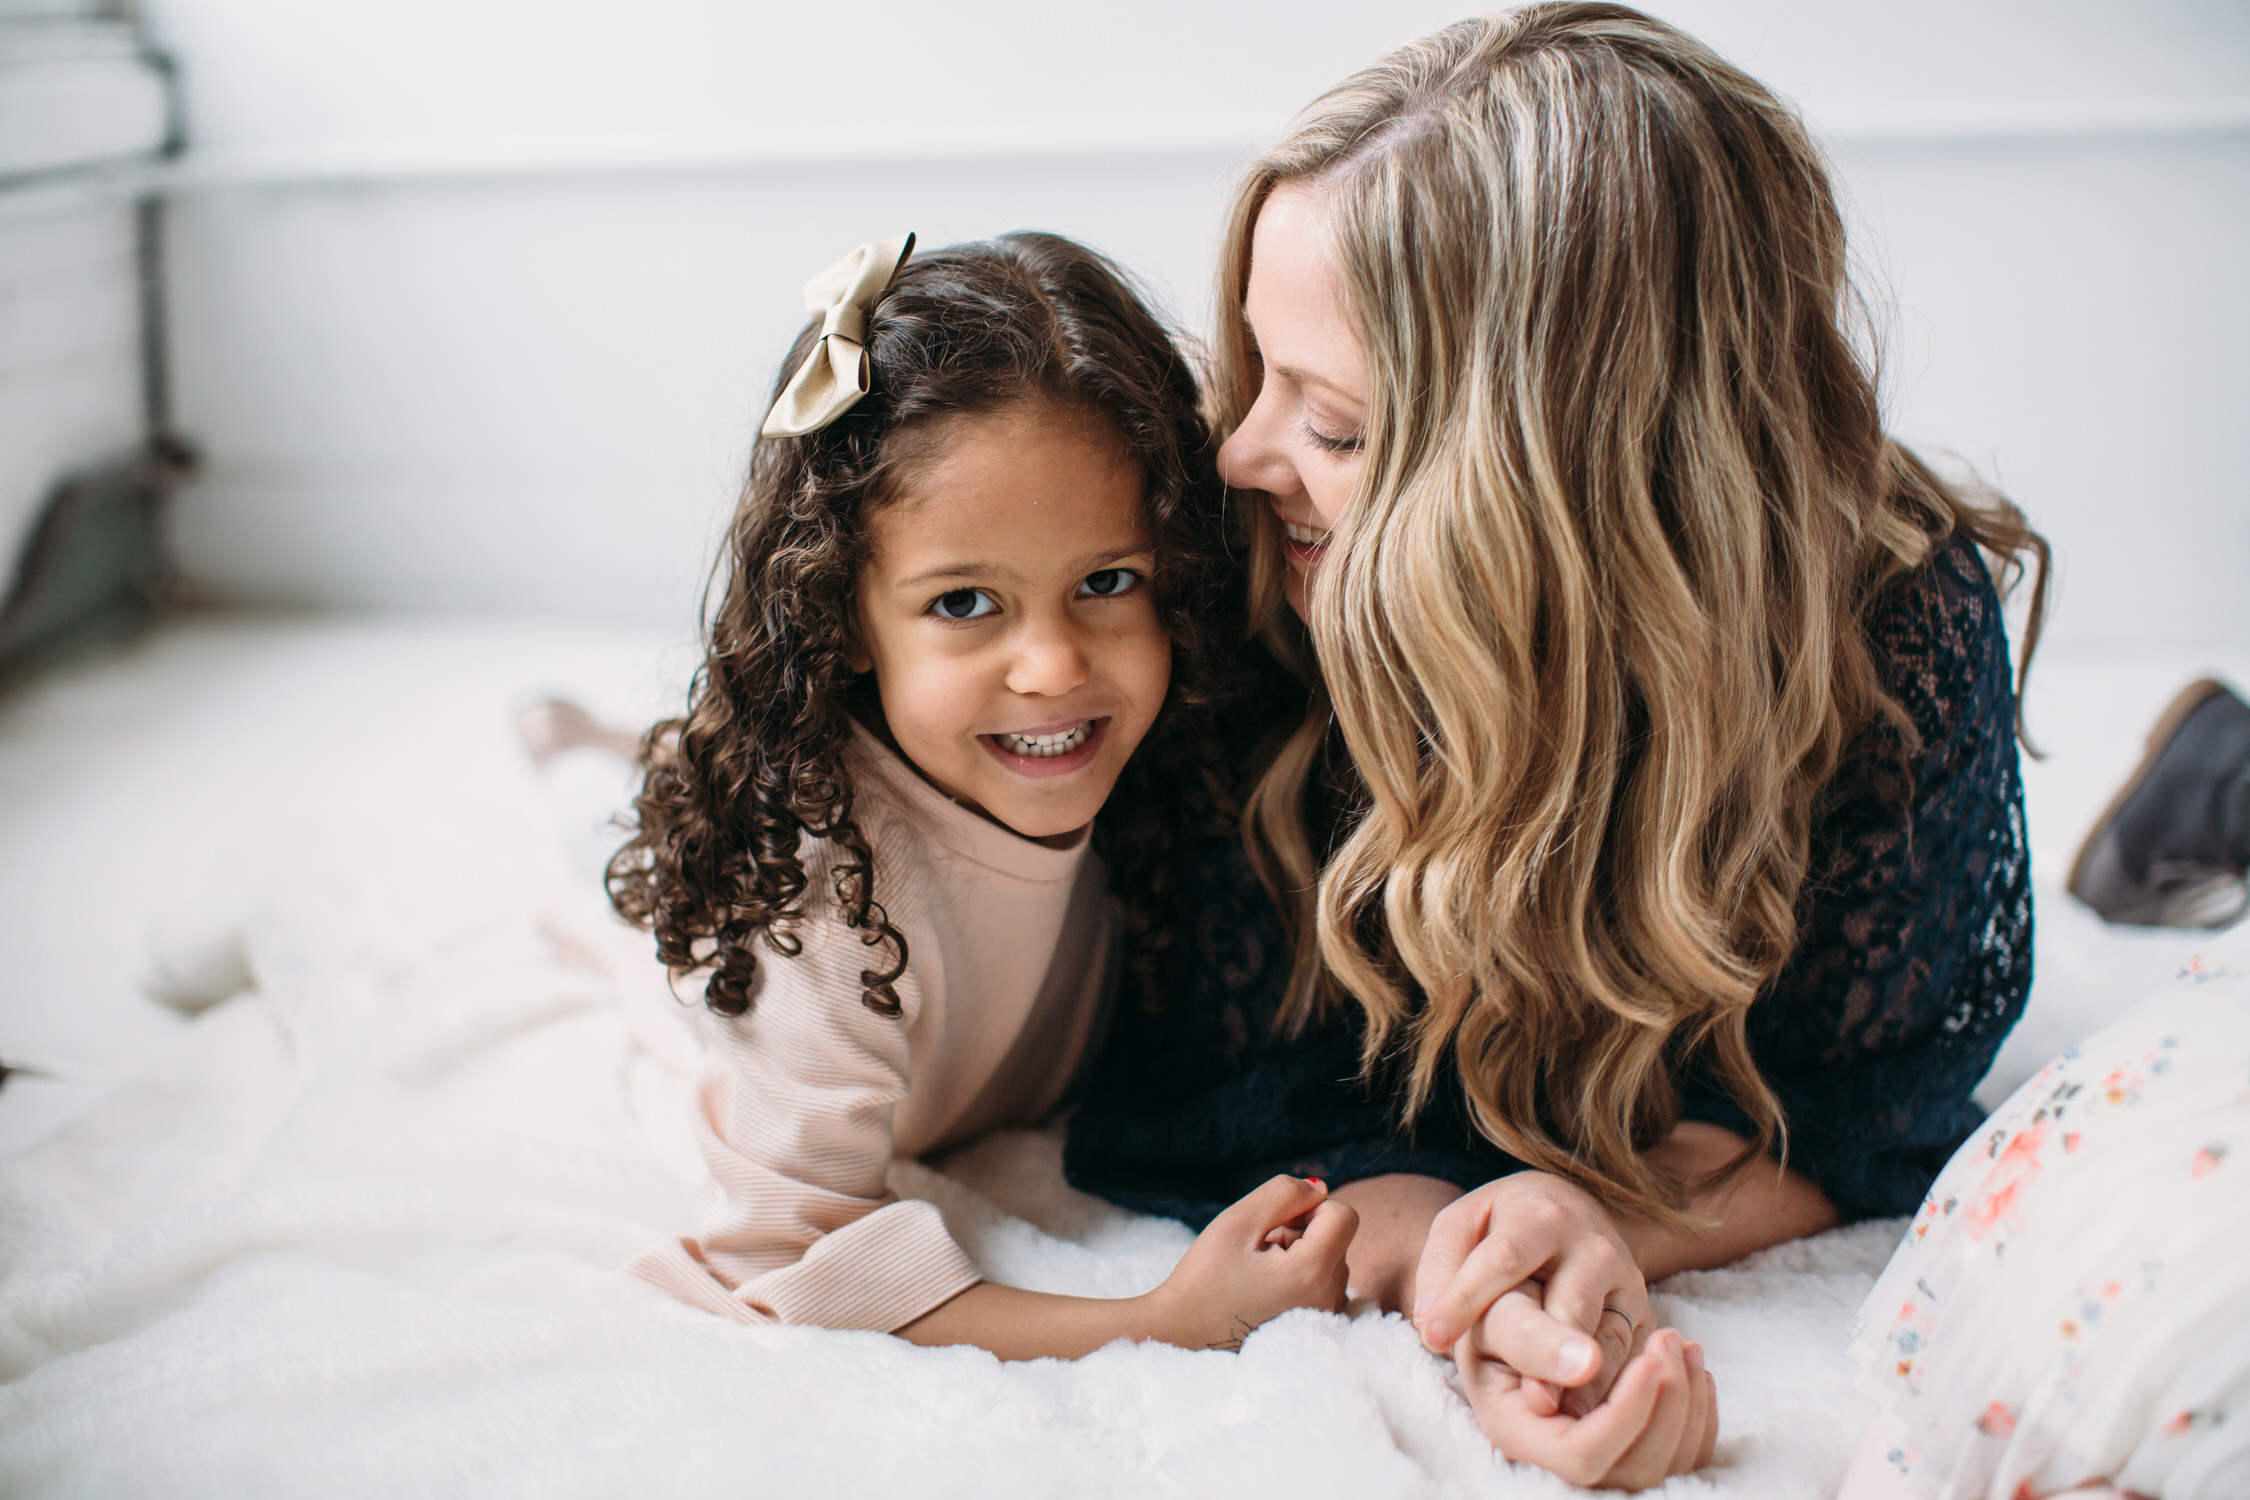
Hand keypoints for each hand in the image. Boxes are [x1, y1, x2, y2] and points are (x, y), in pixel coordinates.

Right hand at [1151, 1175, 1357, 1349]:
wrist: (1183, 1335)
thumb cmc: (1205, 1278)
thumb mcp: (1237, 1222)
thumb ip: (1283, 1193)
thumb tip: (1320, 1189)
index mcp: (1312, 1273)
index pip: (1343, 1216)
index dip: (1308, 1207)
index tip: (1274, 1224)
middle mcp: (1328, 1299)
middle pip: (1335, 1238)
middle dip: (1300, 1233)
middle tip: (1257, 1252)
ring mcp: (1324, 1318)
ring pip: (1329, 1260)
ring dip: (1300, 1255)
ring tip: (1259, 1273)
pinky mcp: (1315, 1328)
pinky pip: (1325, 1285)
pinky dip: (1302, 1277)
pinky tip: (1269, 1291)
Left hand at [1413, 1172, 1649, 1412]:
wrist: (1571, 1213)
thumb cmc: (1502, 1227)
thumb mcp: (1463, 1225)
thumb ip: (1440, 1267)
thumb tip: (1430, 1323)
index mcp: (1540, 1216)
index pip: (1502, 1258)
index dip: (1468, 1297)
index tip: (1436, 1337)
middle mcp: (1592, 1246)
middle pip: (1570, 1304)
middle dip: (1551, 1349)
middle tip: (1532, 1401)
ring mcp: (1626, 1281)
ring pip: (1608, 1338)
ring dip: (1584, 1384)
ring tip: (1554, 1418)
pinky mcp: (1645, 1315)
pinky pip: (1632, 1359)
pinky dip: (1612, 1392)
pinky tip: (1587, 1422)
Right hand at [1454, 1299, 1717, 1487]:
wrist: (1508, 1297)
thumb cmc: (1495, 1299)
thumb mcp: (1497, 1309)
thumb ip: (1530, 1338)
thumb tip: (1582, 1364)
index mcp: (1515, 1430)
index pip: (1581, 1453)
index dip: (1622, 1414)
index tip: (1648, 1360)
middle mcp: (1556, 1454)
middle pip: (1634, 1467)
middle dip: (1665, 1405)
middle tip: (1670, 1338)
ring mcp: (1597, 1449)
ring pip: (1667, 1461)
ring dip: (1687, 1401)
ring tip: (1682, 1342)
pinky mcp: (1629, 1435)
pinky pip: (1682, 1450)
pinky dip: (1699, 1411)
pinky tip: (1693, 1364)